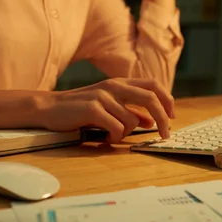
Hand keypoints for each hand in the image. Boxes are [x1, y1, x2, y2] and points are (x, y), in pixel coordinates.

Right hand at [38, 78, 173, 142]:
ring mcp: (103, 96)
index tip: (172, 116)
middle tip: (165, 135)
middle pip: (151, 98)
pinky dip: (114, 138)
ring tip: (111, 136)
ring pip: (131, 120)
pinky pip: (116, 128)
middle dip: (163, 119)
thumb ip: (129, 111)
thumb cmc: (79, 109)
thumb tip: (151, 121)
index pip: (153, 85)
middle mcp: (114, 86)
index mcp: (119, 83)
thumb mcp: (107, 106)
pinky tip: (104, 139)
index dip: (167, 100)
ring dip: (126, 134)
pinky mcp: (92, 109)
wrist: (49, 108)